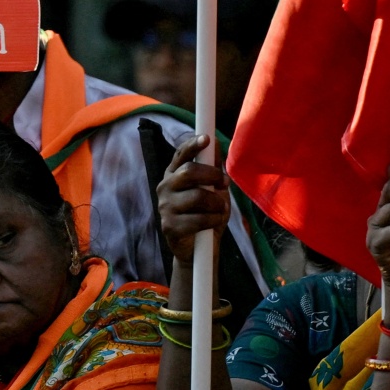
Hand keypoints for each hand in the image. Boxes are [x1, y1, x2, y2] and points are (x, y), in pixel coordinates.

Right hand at [157, 134, 228, 266]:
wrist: (197, 250)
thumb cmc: (205, 215)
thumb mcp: (213, 189)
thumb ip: (212, 168)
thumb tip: (215, 143)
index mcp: (173, 175)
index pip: (180, 155)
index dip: (193, 145)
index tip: (207, 139)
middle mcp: (165, 187)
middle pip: (188, 172)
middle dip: (212, 175)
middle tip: (225, 183)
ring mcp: (165, 207)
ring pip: (197, 196)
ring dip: (217, 203)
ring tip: (221, 209)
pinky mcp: (169, 226)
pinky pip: (198, 219)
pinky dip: (213, 219)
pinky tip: (214, 222)